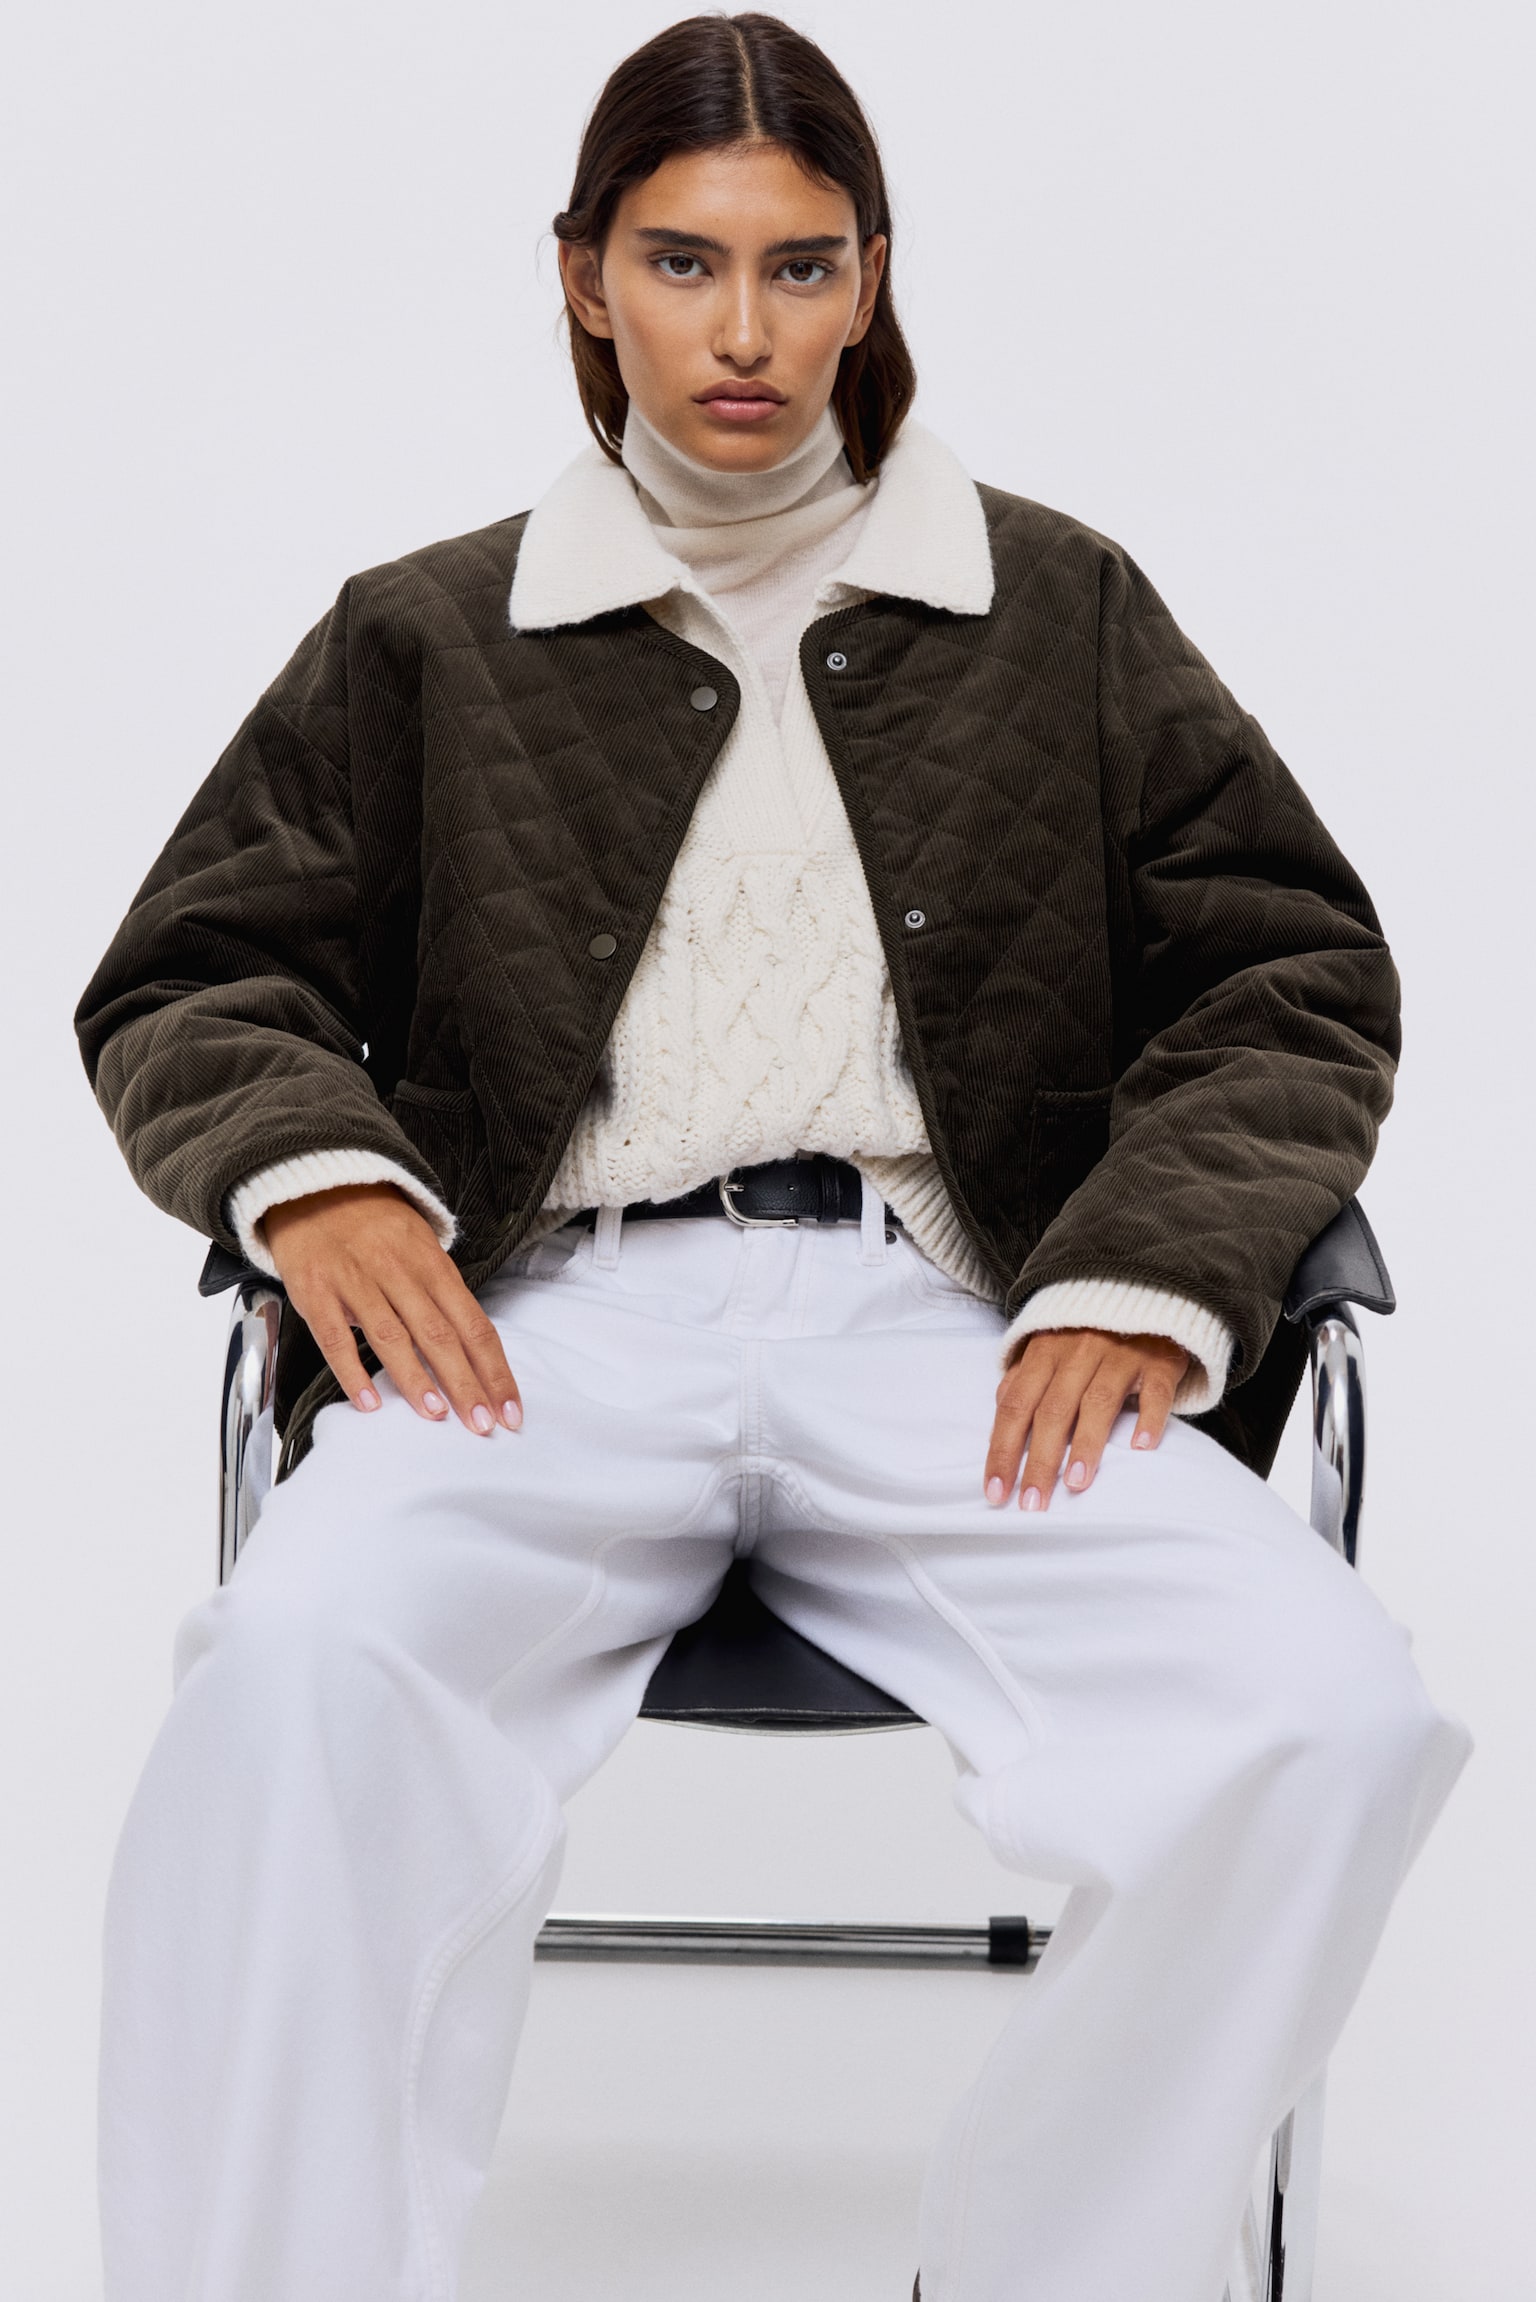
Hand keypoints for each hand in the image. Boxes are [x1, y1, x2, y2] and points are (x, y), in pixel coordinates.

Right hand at [261, 1182, 522, 1434]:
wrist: (313, 1186)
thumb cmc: (374, 1225)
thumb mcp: (420, 1247)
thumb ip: (441, 1296)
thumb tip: (470, 1353)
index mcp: (433, 1264)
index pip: (474, 1324)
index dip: (494, 1370)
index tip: (510, 1409)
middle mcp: (398, 1271)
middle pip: (440, 1334)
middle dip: (466, 1384)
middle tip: (483, 1426)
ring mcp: (355, 1281)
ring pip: (391, 1336)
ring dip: (417, 1379)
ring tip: (437, 1415)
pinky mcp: (315, 1292)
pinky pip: (335, 1337)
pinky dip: (352, 1373)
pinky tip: (370, 1403)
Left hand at [983, 1327, 1189, 1509]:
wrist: (1146, 1295)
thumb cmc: (1089, 1333)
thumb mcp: (1049, 1346)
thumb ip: (1024, 1377)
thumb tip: (1000, 1411)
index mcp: (1044, 1352)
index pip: (1015, 1406)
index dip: (1002, 1450)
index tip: (996, 1492)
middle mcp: (1077, 1351)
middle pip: (1052, 1411)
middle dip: (1039, 1461)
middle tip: (1033, 1504)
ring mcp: (1120, 1354)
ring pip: (1098, 1402)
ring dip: (1085, 1445)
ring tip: (1075, 1484)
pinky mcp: (1158, 1361)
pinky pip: (1154, 1391)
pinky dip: (1148, 1417)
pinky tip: (1141, 1447)